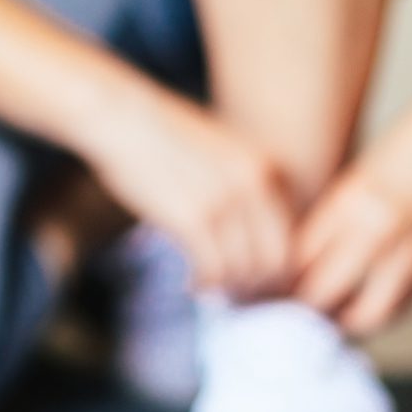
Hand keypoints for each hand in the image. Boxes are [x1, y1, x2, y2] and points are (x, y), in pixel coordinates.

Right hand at [80, 85, 295, 297]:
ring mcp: (225, 202)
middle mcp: (254, 186)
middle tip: (234, 295)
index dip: (276, 269)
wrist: (120, 115)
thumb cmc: (160, 134)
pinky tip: (189, 285)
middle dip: (256, 286)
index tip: (254, 281)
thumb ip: (243, 185)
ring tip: (209, 291)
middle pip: (275, 261)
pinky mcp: (192, 218)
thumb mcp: (220, 151)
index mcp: (266, 168)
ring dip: (228, 289)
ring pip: (245, 271)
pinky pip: (213, 271)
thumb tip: (248, 232)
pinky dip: (203, 286)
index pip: (291, 237)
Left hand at [295, 81, 411, 335]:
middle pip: (321, 296)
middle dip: (297, 309)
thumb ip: (330, 224)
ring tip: (324, 318)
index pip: (296, 263)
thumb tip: (299, 267)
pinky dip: (377, 315)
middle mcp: (380, 234)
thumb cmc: (409, 147)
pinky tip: (362, 308)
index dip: (275, 283)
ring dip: (339, 321)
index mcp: (350, 205)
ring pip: (363, 316)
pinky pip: (400, 310)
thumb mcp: (356, 180)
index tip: (262, 289)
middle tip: (283, 312)